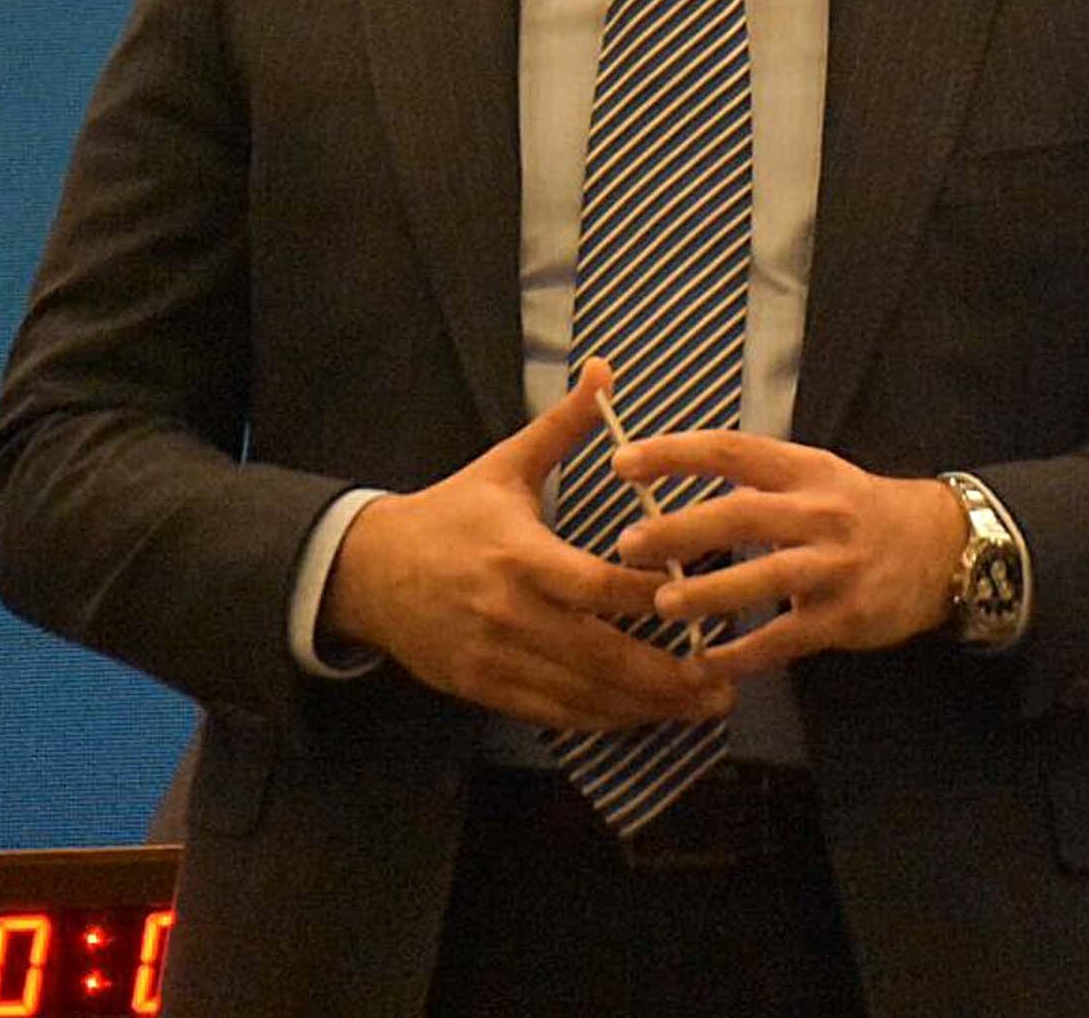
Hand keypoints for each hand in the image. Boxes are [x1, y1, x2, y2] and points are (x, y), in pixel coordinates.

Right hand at [322, 359, 735, 730]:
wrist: (367, 572)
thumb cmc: (450, 514)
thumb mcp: (505, 464)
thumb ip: (563, 426)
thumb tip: (605, 368)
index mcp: (520, 554)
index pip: (598, 586)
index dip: (652, 597)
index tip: (703, 597)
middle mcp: (509, 612)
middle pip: (600, 654)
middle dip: (666, 676)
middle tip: (720, 683)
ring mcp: (496, 658)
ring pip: (582, 696)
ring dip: (645, 708)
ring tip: (700, 706)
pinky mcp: (484, 689)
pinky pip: (554, 716)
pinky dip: (602, 720)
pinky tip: (642, 717)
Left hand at [609, 431, 968, 679]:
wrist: (944, 550)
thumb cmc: (862, 511)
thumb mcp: (818, 477)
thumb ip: (757, 481)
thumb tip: (676, 480)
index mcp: (805, 470)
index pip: (732, 450)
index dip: (676, 454)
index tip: (623, 462)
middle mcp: (820, 511)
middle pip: (742, 514)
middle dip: (681, 529)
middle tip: (630, 545)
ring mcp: (834, 566)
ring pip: (764, 576)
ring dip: (709, 592)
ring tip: (663, 603)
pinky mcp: (844, 616)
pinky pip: (785, 638)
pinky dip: (743, 653)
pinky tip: (705, 662)